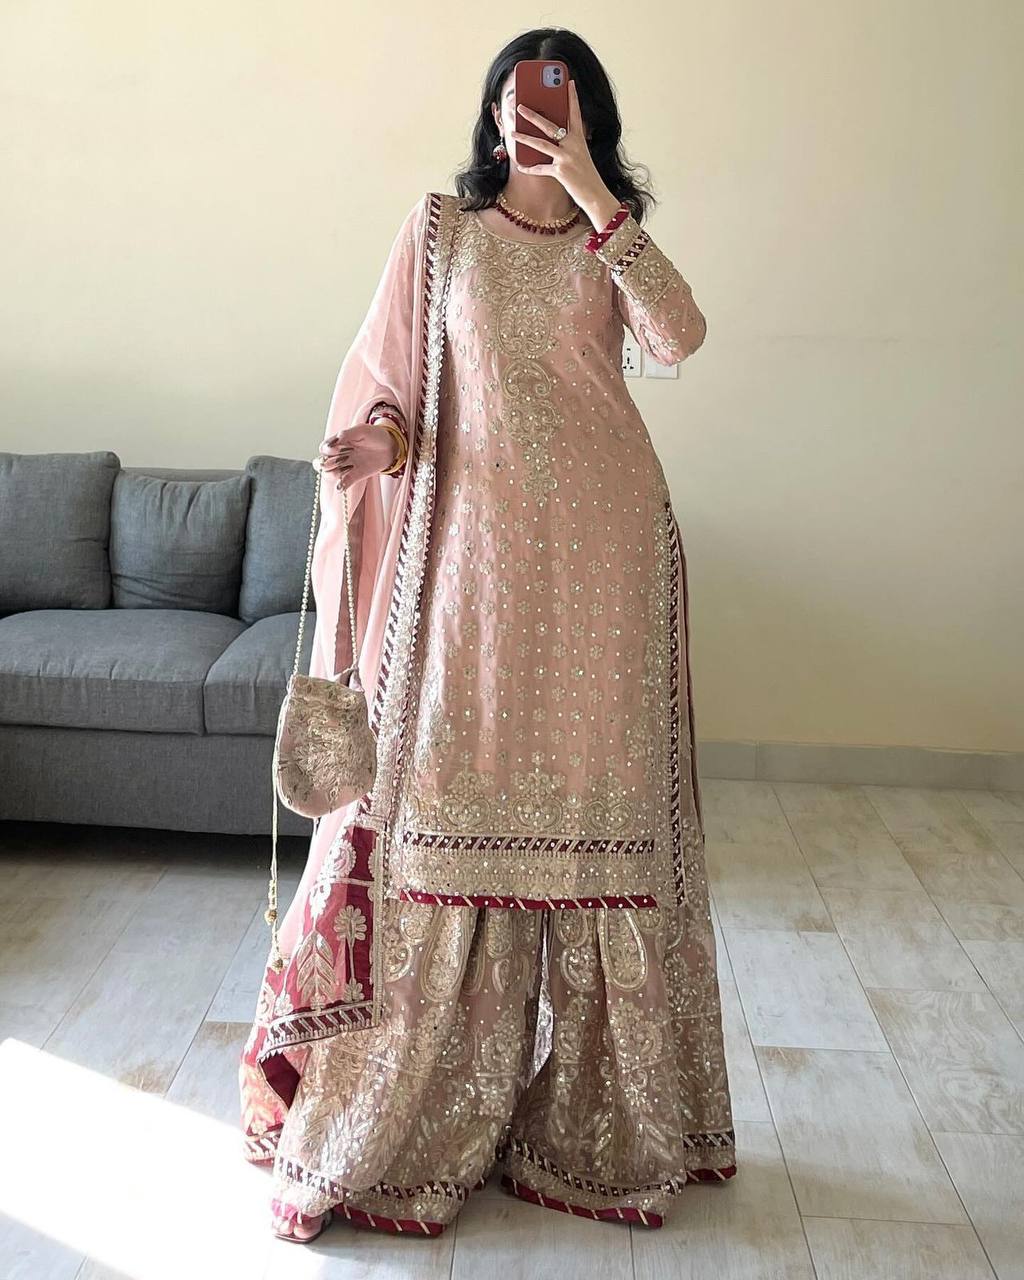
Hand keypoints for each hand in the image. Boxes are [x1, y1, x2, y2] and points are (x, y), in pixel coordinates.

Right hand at [318, 420, 399, 489]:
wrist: (390, 446)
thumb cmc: (375, 435)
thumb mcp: (361, 430)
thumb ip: (346, 435)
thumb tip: (334, 442)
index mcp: (338, 442)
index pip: (323, 448)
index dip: (327, 450)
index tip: (337, 449)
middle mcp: (339, 455)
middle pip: (321, 463)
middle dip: (325, 464)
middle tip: (339, 460)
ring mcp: (346, 467)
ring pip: (329, 475)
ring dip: (333, 474)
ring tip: (347, 469)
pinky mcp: (354, 477)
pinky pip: (342, 484)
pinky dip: (340, 486)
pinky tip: (341, 486)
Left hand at [509, 78, 607, 212]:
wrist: (597, 196)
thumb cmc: (587, 177)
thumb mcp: (581, 156)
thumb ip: (570, 144)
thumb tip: (553, 136)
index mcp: (580, 139)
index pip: (575, 113)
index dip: (572, 97)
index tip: (568, 82)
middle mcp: (573, 145)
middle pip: (550, 126)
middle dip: (533, 115)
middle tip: (520, 106)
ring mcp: (567, 158)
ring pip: (541, 144)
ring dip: (525, 137)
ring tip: (512, 132)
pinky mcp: (561, 172)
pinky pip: (541, 169)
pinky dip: (530, 168)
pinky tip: (521, 166)